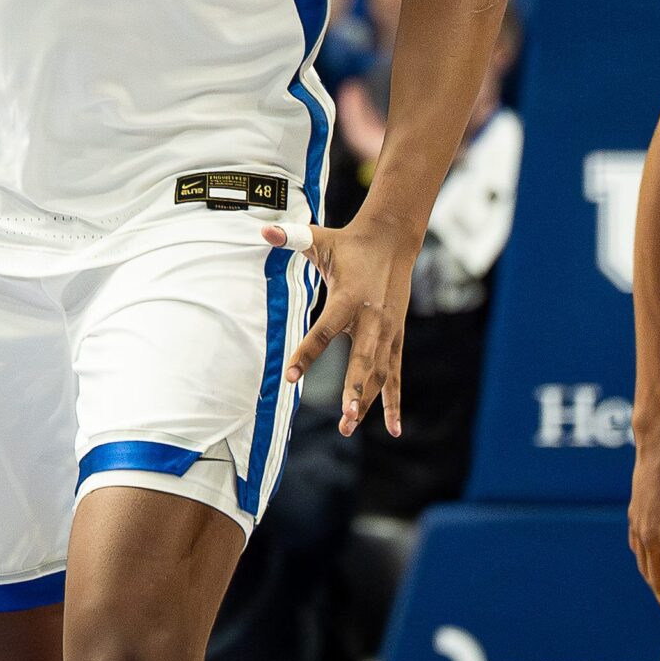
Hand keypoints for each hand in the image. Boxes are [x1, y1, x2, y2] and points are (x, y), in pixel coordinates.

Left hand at [264, 213, 419, 435]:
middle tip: (346, 416)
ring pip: (380, 372)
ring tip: (349, 426)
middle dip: (355, 388)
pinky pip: (396, 374)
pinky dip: (394, 402)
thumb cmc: (348, 244)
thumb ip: (291, 237)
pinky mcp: (397, 338)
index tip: (290, 376)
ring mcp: (388, 330)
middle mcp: (372, 317)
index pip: (325, 329)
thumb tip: (262, 229)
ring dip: (368, 400)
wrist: (392, 240)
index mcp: (348, 296)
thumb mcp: (319, 239)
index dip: (307, 353)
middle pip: (363, 358)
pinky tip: (394, 430)